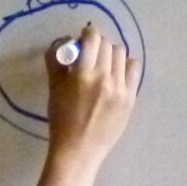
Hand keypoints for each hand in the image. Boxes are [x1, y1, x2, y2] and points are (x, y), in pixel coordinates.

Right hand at [44, 26, 141, 166]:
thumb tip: (60, 44)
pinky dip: (125, 65)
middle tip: (91, 53)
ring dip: (111, 53)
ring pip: (121, 54)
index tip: (83, 39)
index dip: (88, 34)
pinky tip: (117, 73)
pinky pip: (134, 69)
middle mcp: (104, 78)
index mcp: (82, 75)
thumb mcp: (53, 91)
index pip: (92, 39)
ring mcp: (120, 88)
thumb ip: (55, 64)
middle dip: (98, 44)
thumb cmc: (61, 122)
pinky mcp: (130, 98)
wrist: (79, 151)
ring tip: (104, 64)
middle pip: (107, 45)